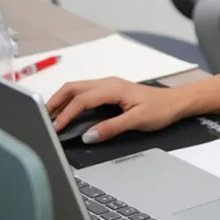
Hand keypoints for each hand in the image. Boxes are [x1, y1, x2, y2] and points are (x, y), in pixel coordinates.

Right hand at [47, 77, 186, 142]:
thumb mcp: (137, 120)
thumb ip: (111, 128)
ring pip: (78, 88)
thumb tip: (88, 135)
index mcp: (112, 88)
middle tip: (43, 118)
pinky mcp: (111, 90)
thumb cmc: (160, 109)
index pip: (81, 100)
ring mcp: (109, 85)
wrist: (176, 102)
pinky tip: (69, 111)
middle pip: (73, 88)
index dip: (66, 114)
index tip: (56, 128)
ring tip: (51, 116)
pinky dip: (71, 100)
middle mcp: (108, 83)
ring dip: (62, 100)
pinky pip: (85, 92)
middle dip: (55, 101)